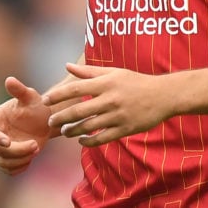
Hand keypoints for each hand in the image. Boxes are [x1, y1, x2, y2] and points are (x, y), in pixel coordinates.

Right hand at [0, 76, 52, 174]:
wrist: (45, 121)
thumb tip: (9, 80)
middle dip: (16, 150)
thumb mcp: (31, 97)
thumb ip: (20, 90)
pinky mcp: (7, 159)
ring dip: (20, 159)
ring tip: (36, 149)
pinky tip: (31, 158)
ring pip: (2, 161)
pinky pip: (8, 170)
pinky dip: (20, 167)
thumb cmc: (36, 106)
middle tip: (35, 145)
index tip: (7, 142)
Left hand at [42, 63, 172, 146]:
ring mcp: (117, 116)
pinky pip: (102, 138)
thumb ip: (89, 71)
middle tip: (50, 121)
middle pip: (78, 110)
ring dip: (72, 131)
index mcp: (106, 83)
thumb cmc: (135, 82)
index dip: (57, 95)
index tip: (44, 100)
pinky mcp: (125, 129)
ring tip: (64, 131)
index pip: (75, 88)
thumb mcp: (114, 72)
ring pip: (88, 126)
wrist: (163, 95)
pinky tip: (81, 140)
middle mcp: (110, 99)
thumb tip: (66, 66)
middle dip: (60, 117)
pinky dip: (88, 141)